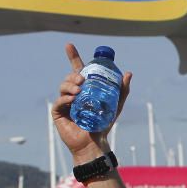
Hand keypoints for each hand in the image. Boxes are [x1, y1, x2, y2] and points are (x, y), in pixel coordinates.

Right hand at [53, 43, 133, 161]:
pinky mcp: (58, 112)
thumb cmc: (103, 124)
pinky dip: (65, 99)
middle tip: (82, 81)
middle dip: (74, 76)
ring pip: (63, 86)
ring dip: (70, 85)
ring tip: (79, 91)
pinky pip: (59, 101)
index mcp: (84, 89)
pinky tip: (72, 100)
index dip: (72, 56)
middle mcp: (72, 93)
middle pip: (70, 77)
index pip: (77, 69)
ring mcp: (64, 101)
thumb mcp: (115, 105)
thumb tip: (128, 73)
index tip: (69, 45)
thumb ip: (122, 90)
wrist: (95, 142)